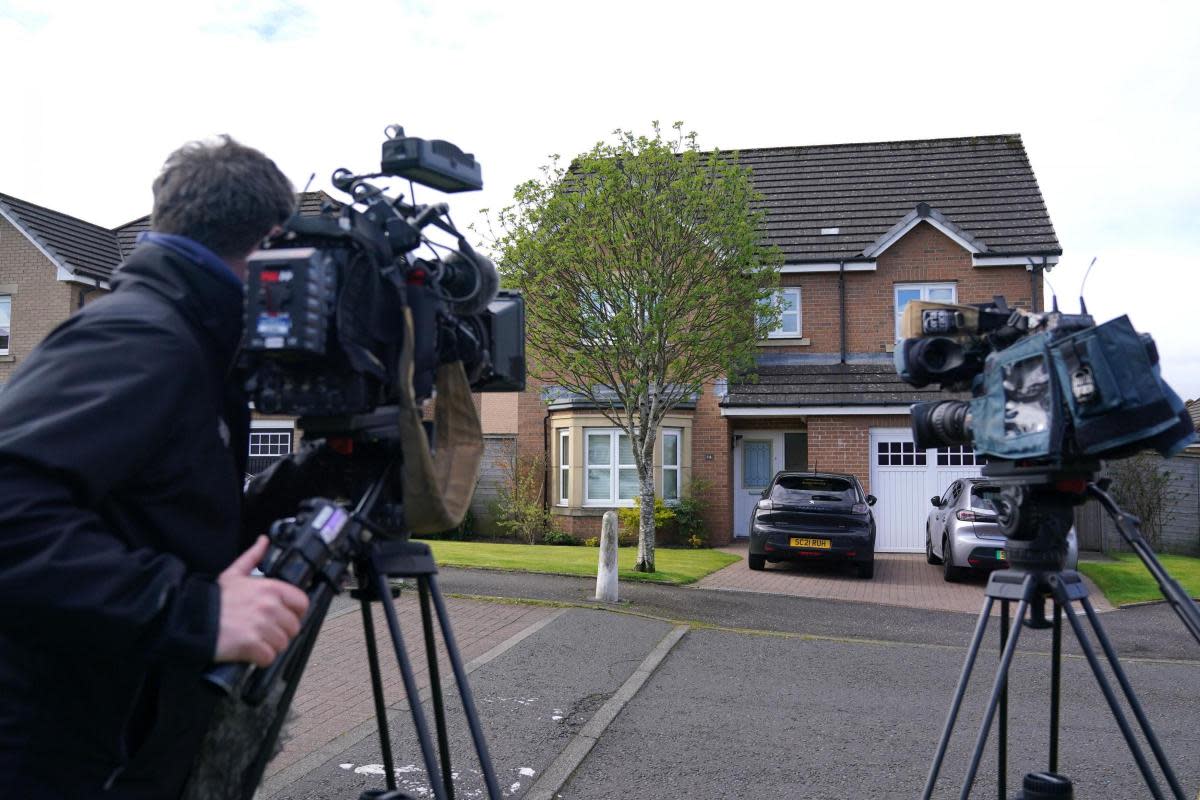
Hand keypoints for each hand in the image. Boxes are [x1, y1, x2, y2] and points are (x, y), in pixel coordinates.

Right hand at [214, 536, 309, 666]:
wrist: (190, 619)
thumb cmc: (212, 599)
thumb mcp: (234, 573)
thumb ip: (253, 557)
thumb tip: (264, 541)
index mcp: (270, 588)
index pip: (302, 603)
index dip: (295, 613)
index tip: (284, 617)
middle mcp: (269, 606)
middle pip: (293, 628)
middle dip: (281, 633)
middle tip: (264, 633)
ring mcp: (261, 626)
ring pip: (282, 644)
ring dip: (270, 646)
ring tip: (255, 642)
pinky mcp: (251, 645)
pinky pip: (269, 658)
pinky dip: (261, 659)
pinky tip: (250, 653)